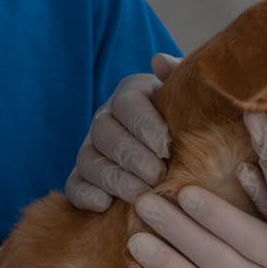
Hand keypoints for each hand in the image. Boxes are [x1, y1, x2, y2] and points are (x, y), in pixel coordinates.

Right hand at [65, 53, 178, 210]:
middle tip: (158, 175)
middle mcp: (106, 118)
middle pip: (106, 133)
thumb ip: (182, 78)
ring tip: (141, 194)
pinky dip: (85, 195)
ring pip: (89, 160)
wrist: (182, 148)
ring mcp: (92, 148)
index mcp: (132, 94)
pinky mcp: (84, 176)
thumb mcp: (193, 99)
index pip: (128, 103)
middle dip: (132, 156)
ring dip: (113, 179)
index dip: (145, 125)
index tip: (168, 146)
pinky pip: (73, 185)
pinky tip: (105, 206)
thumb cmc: (190, 121)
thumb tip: (160, 61)